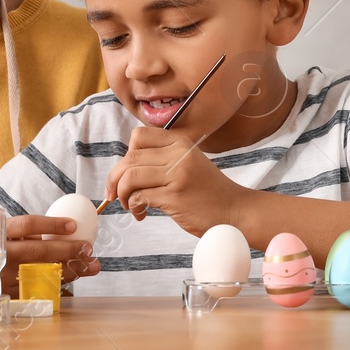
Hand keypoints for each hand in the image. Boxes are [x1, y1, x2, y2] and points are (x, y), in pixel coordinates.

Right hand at [3, 215, 100, 291]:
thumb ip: (19, 231)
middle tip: (88, 249)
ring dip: (67, 270)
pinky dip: (52, 284)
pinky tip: (69, 280)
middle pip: (38, 251)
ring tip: (87, 266)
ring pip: (39, 272)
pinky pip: (31, 288)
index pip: (28, 225)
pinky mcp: (1, 293)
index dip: (52, 225)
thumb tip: (51, 235)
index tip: (73, 225)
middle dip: (67, 250)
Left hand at [104, 125, 240, 235]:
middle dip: (115, 178)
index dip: (126, 156)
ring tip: (129, 205)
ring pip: (130, 177)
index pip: (139, 137)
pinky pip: (139, 196)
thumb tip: (126, 168)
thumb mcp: (189, 163)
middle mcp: (179, 154)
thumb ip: (163, 159)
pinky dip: (133, 207)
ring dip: (122, 194)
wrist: (235, 211)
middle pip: (130, 158)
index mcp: (181, 142)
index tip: (125, 173)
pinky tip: (142, 213)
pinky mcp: (175, 196)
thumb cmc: (209, 192)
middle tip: (115, 195)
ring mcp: (178, 174)